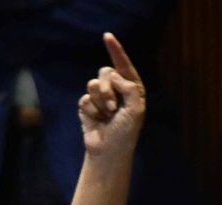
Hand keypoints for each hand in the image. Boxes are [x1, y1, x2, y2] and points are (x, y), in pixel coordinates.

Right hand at [78, 33, 144, 158]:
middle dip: (108, 88)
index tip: (107, 36)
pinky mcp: (87, 106)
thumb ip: (129, 88)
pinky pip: (85, 98)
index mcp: (132, 88)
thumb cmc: (126, 132)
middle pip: (106, 71)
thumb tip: (114, 75)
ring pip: (93, 83)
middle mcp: (116, 90)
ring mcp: (101, 97)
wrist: (109, 151)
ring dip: (101, 100)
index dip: (115, 50)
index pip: (123, 65)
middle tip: (113, 107)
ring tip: (107, 115)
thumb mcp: (136, 109)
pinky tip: (97, 120)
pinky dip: (92, 110)